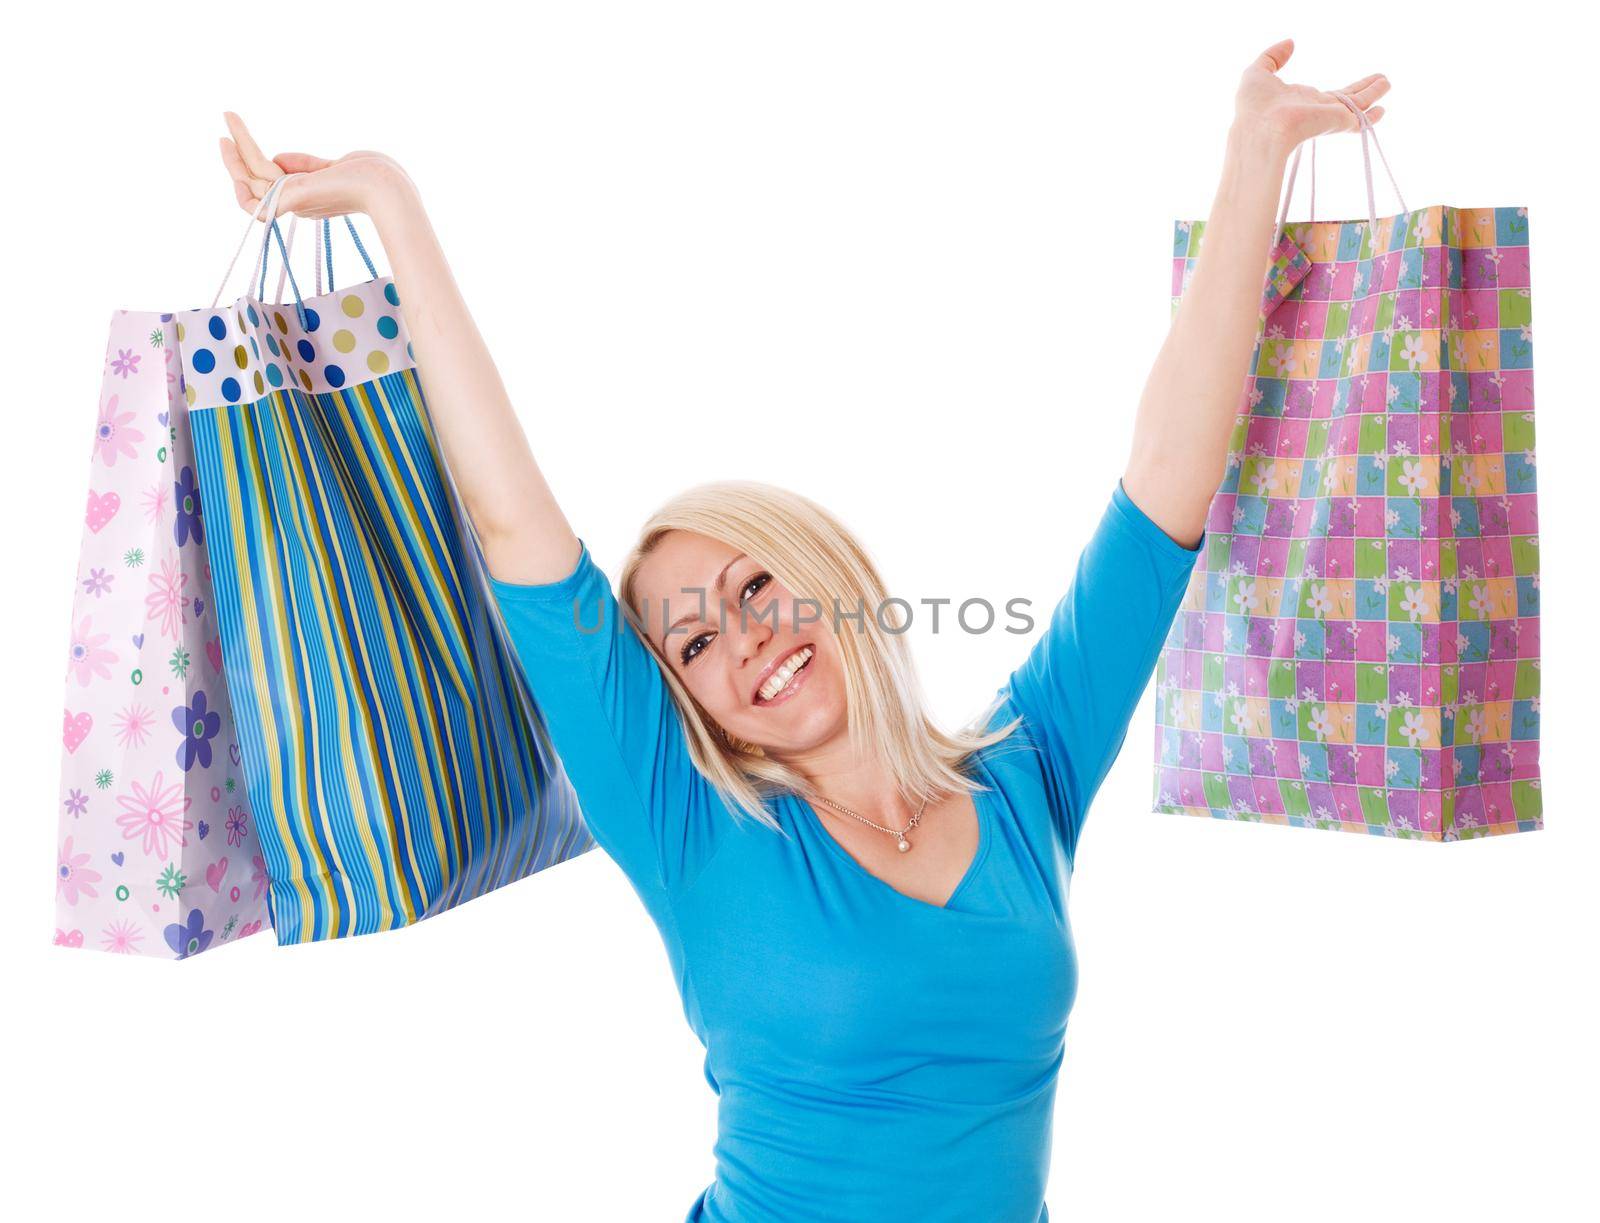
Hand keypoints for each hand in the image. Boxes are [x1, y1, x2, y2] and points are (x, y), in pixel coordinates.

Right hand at [218, 111, 413, 220]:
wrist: (385, 185)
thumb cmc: (371, 176)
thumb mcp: (334, 165)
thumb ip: (306, 164)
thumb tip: (277, 158)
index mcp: (308, 197)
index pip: (274, 183)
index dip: (258, 164)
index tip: (246, 142)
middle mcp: (297, 202)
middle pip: (257, 182)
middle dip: (237, 156)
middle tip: (224, 127)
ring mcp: (293, 202)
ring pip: (252, 179)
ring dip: (236, 148)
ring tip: (228, 116)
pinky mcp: (291, 199)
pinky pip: (255, 196)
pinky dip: (240, 173)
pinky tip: (231, 144)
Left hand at [1233, 38, 1389, 153]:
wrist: (1261, 130)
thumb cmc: (1254, 106)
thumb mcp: (1257, 73)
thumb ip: (1272, 57)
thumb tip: (1290, 43)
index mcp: (1301, 102)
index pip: (1326, 96)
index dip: (1339, 91)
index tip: (1351, 87)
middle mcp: (1317, 111)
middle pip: (1346, 98)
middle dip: (1363, 89)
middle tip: (1381, 80)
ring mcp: (1329, 117)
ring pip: (1357, 103)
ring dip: (1372, 93)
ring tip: (1387, 83)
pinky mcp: (1338, 122)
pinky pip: (1358, 116)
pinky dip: (1370, 114)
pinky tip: (1382, 110)